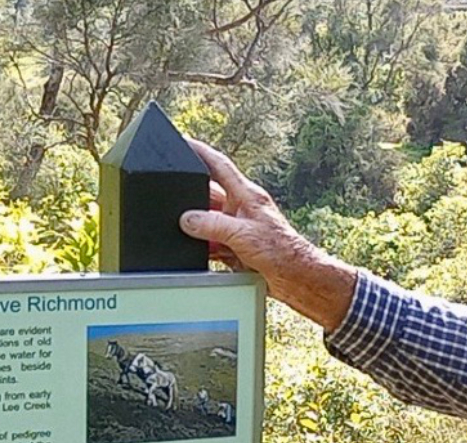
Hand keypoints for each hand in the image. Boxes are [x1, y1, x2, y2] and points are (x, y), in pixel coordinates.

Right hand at [179, 138, 356, 329]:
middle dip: (191, 196)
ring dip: (197, 226)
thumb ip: (212, 225)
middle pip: (209, 194)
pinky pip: (211, 241)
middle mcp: (241, 207)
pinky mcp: (236, 246)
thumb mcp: (242, 234)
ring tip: (182, 230)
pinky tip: (195, 251)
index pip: (219, 166)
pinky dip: (202, 246)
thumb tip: (188, 219)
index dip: (201, 152)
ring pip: (207, 220)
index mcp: (246, 195)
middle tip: (171, 194)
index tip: (184, 142)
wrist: (295, 277)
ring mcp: (238, 226)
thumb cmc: (281, 250)